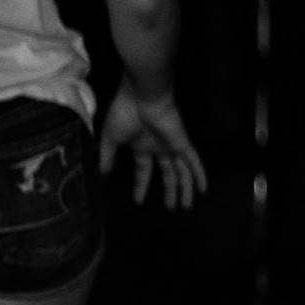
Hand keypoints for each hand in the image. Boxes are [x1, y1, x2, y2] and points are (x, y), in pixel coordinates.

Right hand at [97, 86, 206, 209]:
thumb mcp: (110, 139)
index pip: (144, 171)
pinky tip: (203, 190)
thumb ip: (107, 156)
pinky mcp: (182, 142)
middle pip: (169, 174)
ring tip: (185, 207)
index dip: (141, 185)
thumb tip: (102, 174)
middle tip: (173, 209)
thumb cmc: (124, 113)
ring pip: (182, 172)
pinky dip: (199, 175)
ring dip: (184, 190)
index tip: (139, 200)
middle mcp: (159, 148)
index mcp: (141, 146)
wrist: (141, 95)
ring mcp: (172, 145)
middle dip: (170, 191)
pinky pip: (194, 161)